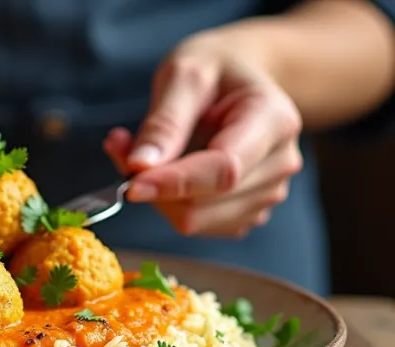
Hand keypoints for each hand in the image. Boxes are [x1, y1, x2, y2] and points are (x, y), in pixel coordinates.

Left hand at [104, 31, 302, 237]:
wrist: (238, 77)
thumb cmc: (213, 69)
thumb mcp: (183, 74)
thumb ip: (164, 122)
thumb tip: (140, 167)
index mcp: (274, 120)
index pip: (223, 170)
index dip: (174, 183)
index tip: (130, 185)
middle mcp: (280, 162)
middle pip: (204, 202)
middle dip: (154, 185)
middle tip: (122, 147)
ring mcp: (268, 192)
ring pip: (195, 219)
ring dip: (158, 194)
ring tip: (147, 151)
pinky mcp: (249, 211)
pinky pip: (197, 223)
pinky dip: (169, 202)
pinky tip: (165, 170)